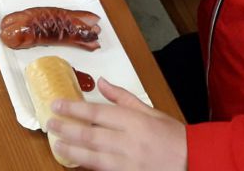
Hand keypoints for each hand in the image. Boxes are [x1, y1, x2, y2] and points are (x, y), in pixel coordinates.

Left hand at [47, 78, 186, 170]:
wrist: (194, 162)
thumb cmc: (172, 136)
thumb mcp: (150, 111)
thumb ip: (123, 98)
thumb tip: (101, 82)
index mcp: (134, 121)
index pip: (96, 112)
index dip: (73, 108)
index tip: (56, 105)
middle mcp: (129, 142)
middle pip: (90, 134)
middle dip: (67, 129)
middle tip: (50, 124)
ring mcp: (128, 163)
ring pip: (93, 156)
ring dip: (72, 150)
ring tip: (57, 144)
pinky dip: (88, 166)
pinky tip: (76, 162)